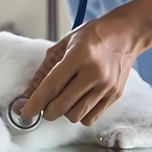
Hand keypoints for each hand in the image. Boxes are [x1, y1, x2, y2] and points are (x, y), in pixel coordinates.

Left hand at [22, 16, 142, 125]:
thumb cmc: (93, 35)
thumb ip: (45, 69)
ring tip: (64, 99)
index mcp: (79, 56)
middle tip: (44, 104)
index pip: (52, 86)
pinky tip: (78, 101)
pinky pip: (91, 118)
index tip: (25, 111)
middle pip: (62, 105)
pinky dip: (80, 114)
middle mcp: (94, 73)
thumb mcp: (64, 44)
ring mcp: (107, 86)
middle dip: (47, 110)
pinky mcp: (115, 95)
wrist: (125, 33)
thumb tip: (29, 92)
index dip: (35, 102)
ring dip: (64, 112)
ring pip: (75, 115)